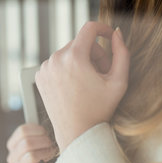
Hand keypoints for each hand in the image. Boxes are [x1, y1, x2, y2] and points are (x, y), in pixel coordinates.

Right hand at [6, 124, 56, 162]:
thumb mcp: (40, 140)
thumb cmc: (45, 154)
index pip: (22, 131)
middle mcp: (12, 157)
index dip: (37, 129)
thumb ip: (38, 131)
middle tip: (50, 143)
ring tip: (50, 153)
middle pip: (26, 142)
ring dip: (44, 153)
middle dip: (43, 141)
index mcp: (13, 145)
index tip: (45, 132)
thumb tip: (43, 114)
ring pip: (30, 156)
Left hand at [35, 22, 129, 151]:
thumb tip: (116, 33)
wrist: (76, 134)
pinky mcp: (40, 75)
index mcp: (74, 57)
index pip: (89, 28)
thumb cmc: (100, 109)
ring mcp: (45, 67)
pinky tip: (74, 87)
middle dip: (94, 54)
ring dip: (81, 61)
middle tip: (102, 74)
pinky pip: (58, 62)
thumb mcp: (119, 81)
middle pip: (81, 42)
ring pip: (69, 52)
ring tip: (88, 83)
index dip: (103, 29)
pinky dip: (68, 69)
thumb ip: (122, 53)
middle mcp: (56, 58)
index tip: (110, 38)